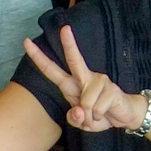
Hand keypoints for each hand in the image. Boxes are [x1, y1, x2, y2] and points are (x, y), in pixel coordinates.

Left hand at [23, 25, 144, 132]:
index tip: (26, 42)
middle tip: (65, 28)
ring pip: (85, 103)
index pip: (51, 69)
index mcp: (71, 84)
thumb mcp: (81, 122)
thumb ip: (74, 119)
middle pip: (74, 59)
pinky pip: (97, 109)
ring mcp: (99, 81)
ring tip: (96, 116)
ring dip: (89, 117)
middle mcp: (84, 78)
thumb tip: (79, 111)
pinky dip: (98, 117)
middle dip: (69, 44)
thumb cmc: (99, 115)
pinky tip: (106, 113)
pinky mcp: (111, 88)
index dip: (38, 57)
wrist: (124, 116)